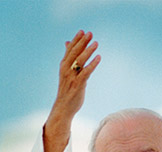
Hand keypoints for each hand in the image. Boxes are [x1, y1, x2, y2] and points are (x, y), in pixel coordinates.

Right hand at [43, 30, 100, 151]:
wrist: (63, 109)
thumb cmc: (67, 91)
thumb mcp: (66, 73)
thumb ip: (68, 58)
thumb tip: (68, 43)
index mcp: (63, 67)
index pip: (69, 50)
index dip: (76, 40)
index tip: (82, 31)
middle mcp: (66, 71)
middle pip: (74, 53)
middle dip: (82, 43)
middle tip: (90, 33)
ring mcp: (71, 78)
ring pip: (80, 62)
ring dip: (88, 51)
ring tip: (96, 43)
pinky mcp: (78, 86)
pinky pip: (86, 73)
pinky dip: (92, 65)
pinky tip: (98, 58)